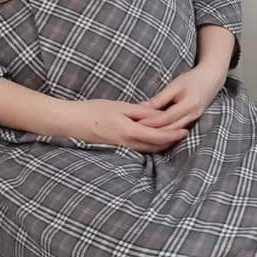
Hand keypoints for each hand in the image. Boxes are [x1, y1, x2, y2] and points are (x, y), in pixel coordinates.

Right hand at [67, 99, 188, 152]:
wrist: (70, 122)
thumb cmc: (93, 110)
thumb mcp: (120, 107)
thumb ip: (140, 111)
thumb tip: (158, 114)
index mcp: (129, 132)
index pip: (158, 136)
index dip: (173, 134)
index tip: (185, 131)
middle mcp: (126, 143)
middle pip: (155, 146)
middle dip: (171, 141)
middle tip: (184, 134)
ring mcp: (120, 147)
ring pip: (147, 149)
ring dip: (161, 144)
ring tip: (173, 137)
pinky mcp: (115, 147)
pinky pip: (137, 148)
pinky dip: (150, 145)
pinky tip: (154, 140)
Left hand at [140, 64, 227, 131]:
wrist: (211, 79)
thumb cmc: (192, 79)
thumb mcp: (175, 85)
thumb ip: (160, 99)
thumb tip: (141, 109)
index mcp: (189, 104)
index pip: (166, 117)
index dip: (150, 121)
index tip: (135, 123)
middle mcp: (193, 115)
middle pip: (169, 129)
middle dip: (152, 132)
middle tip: (134, 133)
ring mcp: (194, 120)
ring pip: (173, 132)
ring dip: (158, 135)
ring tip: (142, 135)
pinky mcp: (193, 122)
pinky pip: (177, 131)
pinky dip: (166, 134)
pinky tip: (155, 135)